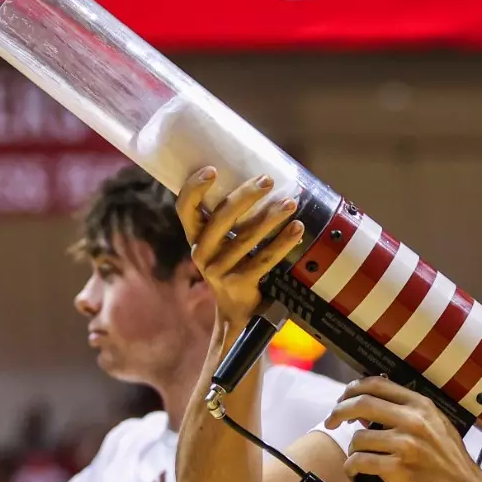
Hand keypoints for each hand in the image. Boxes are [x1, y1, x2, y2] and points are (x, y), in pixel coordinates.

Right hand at [173, 168, 304, 328]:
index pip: (185, 209)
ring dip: (270, 217)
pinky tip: (297, 228)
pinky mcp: (239, 283)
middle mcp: (202, 253)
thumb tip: (258, 180)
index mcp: (195, 238)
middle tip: (268, 180)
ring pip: (246, 237)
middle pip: (220, 218)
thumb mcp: (221, 244)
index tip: (212, 169)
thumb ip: (228, 219)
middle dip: (245, 196)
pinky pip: (264, 259)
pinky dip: (283, 242)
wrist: (237, 312)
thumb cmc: (233, 266)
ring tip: (290, 203)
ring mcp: (219, 270)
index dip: (193, 188)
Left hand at [326, 378, 481, 481]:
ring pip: (359, 437)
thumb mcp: (436, 425)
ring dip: (352, 448)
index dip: (353, 389)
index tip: (343, 399)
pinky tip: (354, 471)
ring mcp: (405, 444)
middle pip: (361, 404)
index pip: (377, 384)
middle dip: (339, 412)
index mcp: (420, 405)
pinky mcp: (397, 468)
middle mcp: (412, 420)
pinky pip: (361, 462)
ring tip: (357, 457)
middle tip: (331, 421)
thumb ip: (407, 412)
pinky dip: (352, 467)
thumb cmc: (449, 460)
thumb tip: (369, 406)